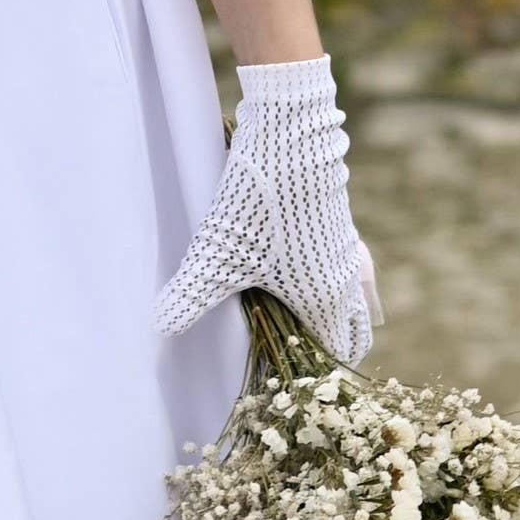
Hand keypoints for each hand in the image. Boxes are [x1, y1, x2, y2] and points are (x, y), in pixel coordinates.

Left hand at [155, 53, 378, 363]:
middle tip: (302, 358)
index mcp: (325, 300)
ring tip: (309, 321)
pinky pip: (352, 268)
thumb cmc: (257, 205)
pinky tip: (308, 270)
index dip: (317, 373)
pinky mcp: (343, 223)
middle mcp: (347, 281)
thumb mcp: (216, 255)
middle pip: (356, 332)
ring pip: (359, 299)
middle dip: (335, 350)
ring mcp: (349, 250)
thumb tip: (161, 327)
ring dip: (342, 315)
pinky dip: (340, 282)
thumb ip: (190, 296)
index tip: (292, 381)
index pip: (336, 355)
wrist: (291, 137)